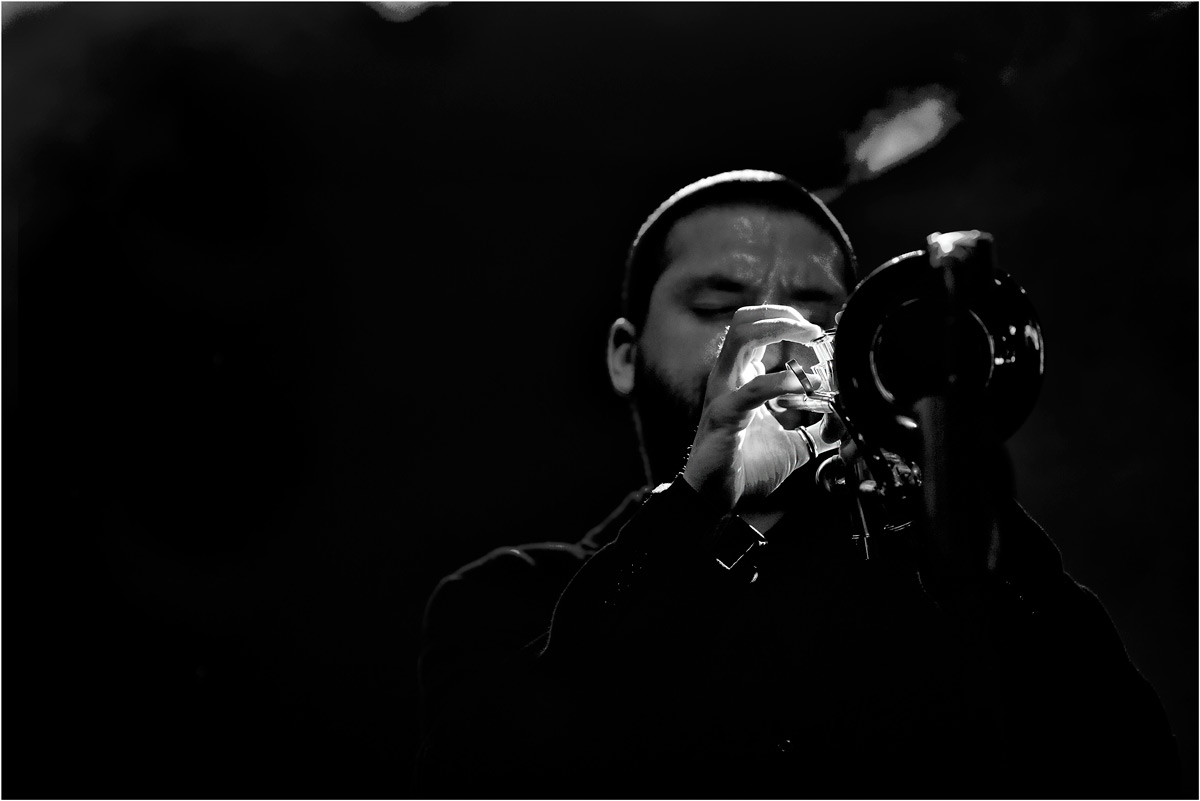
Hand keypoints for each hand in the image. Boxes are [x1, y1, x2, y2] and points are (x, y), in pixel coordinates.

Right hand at [681, 305, 840, 513]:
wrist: (716, 498)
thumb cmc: (744, 466)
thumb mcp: (792, 441)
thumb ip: (815, 426)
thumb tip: (843, 419)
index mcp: (740, 378)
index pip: (755, 328)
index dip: (786, 320)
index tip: (818, 333)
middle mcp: (727, 378)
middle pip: (744, 320)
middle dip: (782, 315)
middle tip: (814, 329)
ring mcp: (722, 393)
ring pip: (740, 337)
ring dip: (779, 330)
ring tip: (809, 337)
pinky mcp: (723, 415)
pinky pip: (752, 389)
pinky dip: (780, 381)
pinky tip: (803, 384)